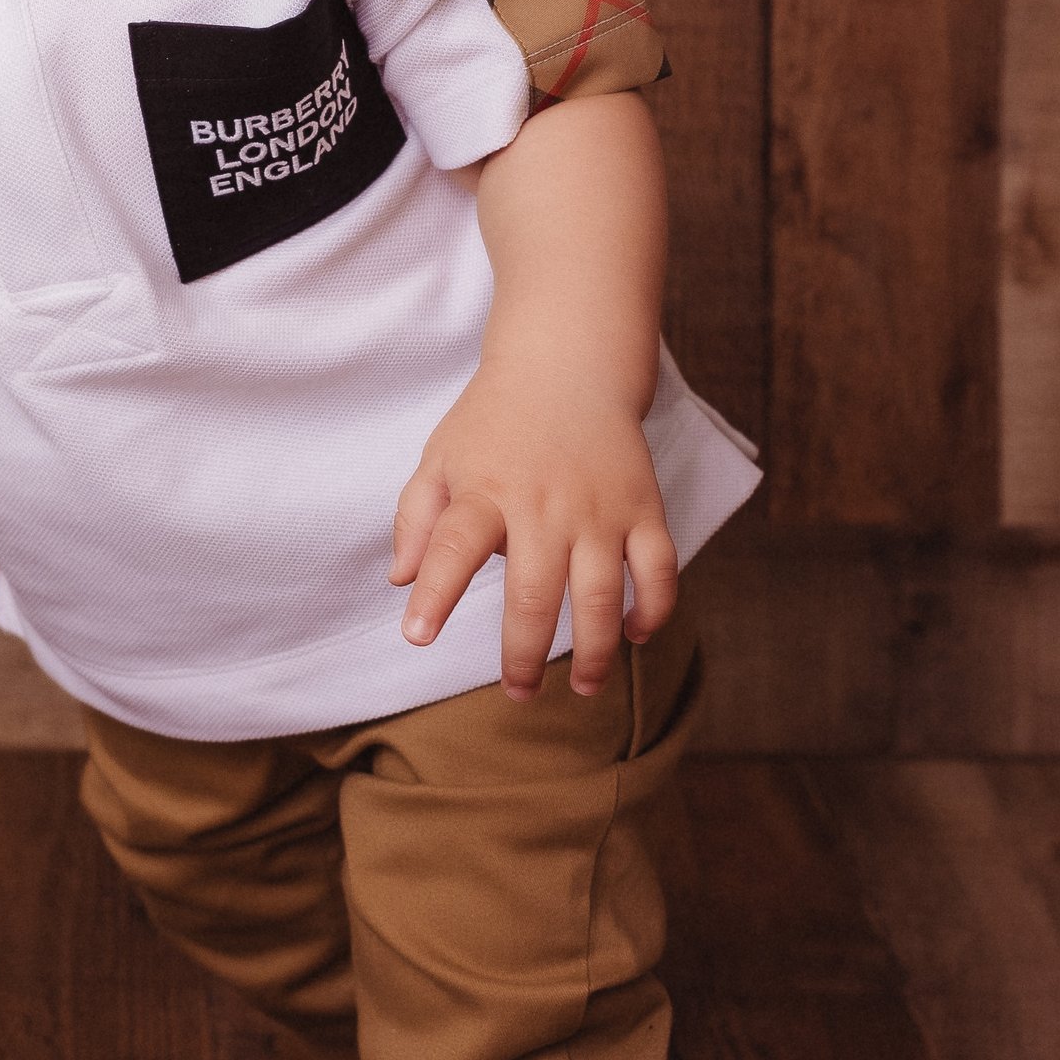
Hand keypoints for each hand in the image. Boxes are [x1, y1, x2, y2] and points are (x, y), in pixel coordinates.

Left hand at [390, 367, 677, 697]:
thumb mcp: (441, 456)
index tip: (417, 635)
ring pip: (601, 595)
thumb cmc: (495, 421)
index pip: (453, 547)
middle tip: (518, 694)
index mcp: (484, 492)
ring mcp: (599, 509)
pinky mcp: (644, 507)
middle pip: (533, 593)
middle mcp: (543, 505)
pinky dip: (653, 609)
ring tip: (582, 689)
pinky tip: (636, 636)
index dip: (435, 595)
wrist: (568, 366)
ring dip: (595, 651)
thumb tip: (400, 581)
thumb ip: (416, 518)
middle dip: (523, 654)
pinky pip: (658, 570)